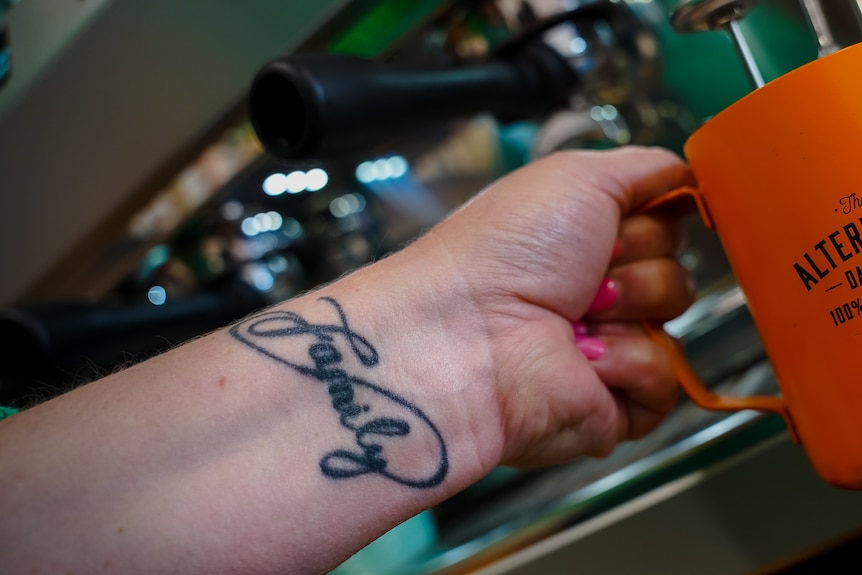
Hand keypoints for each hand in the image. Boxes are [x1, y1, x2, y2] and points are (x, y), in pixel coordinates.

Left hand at [426, 146, 695, 467]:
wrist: (466, 332)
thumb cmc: (500, 252)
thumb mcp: (576, 176)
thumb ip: (644, 169)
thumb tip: (684, 175)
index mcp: (581, 240)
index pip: (663, 222)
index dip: (651, 218)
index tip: (619, 219)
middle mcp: (592, 291)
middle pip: (676, 267)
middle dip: (638, 259)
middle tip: (586, 271)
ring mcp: (603, 346)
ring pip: (675, 318)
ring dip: (631, 305)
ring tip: (576, 314)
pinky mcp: (610, 403)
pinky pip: (665, 376)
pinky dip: (626, 360)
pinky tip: (580, 356)